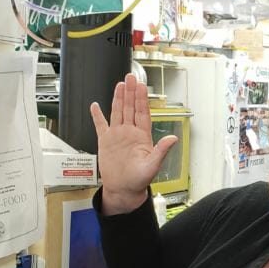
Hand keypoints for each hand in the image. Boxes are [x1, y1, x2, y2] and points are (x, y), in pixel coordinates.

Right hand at [90, 73, 177, 214]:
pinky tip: (95, 106)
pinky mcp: (105, 142)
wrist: (124, 189)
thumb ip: (162, 151)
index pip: (142, 113)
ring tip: (120, 85)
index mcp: (142, 137)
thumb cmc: (139, 180)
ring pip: (118, 112)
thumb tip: (173, 139)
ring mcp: (117, 136)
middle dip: (131, 92)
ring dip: (118, 99)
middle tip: (131, 77)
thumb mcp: (153, 165)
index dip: (142, 99)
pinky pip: (100, 125)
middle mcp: (130, 133)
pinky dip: (97, 116)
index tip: (141, 86)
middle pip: (130, 108)